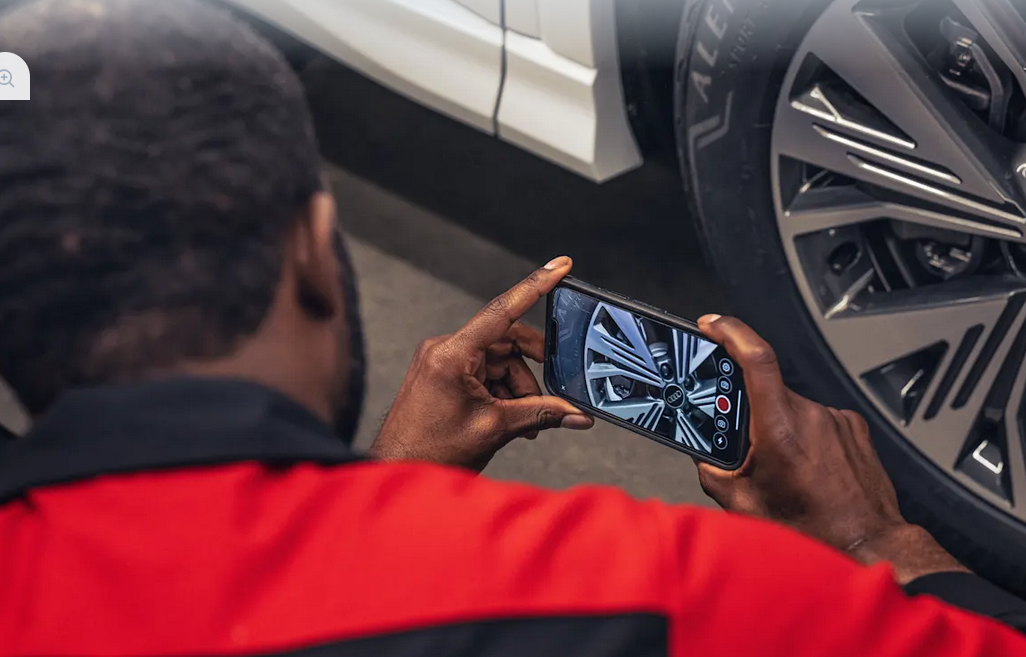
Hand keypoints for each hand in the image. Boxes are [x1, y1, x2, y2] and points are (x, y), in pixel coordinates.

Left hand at [369, 257, 593, 471]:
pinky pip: (484, 372)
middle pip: (506, 343)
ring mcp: (441, 361)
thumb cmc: (430, 452)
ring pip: (498, 362)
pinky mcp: (442, 374)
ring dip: (518, 389)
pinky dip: (502, 393)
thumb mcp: (495, 428)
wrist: (397, 471)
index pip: (502, 311)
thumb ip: (541, 414)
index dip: (536, 286)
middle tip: (550, 398)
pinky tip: (511, 419)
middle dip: (530, 372)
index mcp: (452, 354)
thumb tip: (577, 415)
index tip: (560, 266)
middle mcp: (444, 350)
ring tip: (525, 422)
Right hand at [694, 315, 966, 583]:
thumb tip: (702, 452)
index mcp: (779, 430)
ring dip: (779, 429)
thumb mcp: (743, 504)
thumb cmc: (812, 530)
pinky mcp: (852, 425)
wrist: (869, 543)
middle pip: (766, 391)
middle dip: (749, 413)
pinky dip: (804, 437)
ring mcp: (835, 419)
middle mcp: (810, 416)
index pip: (756, 359)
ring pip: (791, 408)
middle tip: (750, 448)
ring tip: (788, 470)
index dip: (731, 333)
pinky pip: (816, 419)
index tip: (713, 324)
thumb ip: (714, 471)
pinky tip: (809, 468)